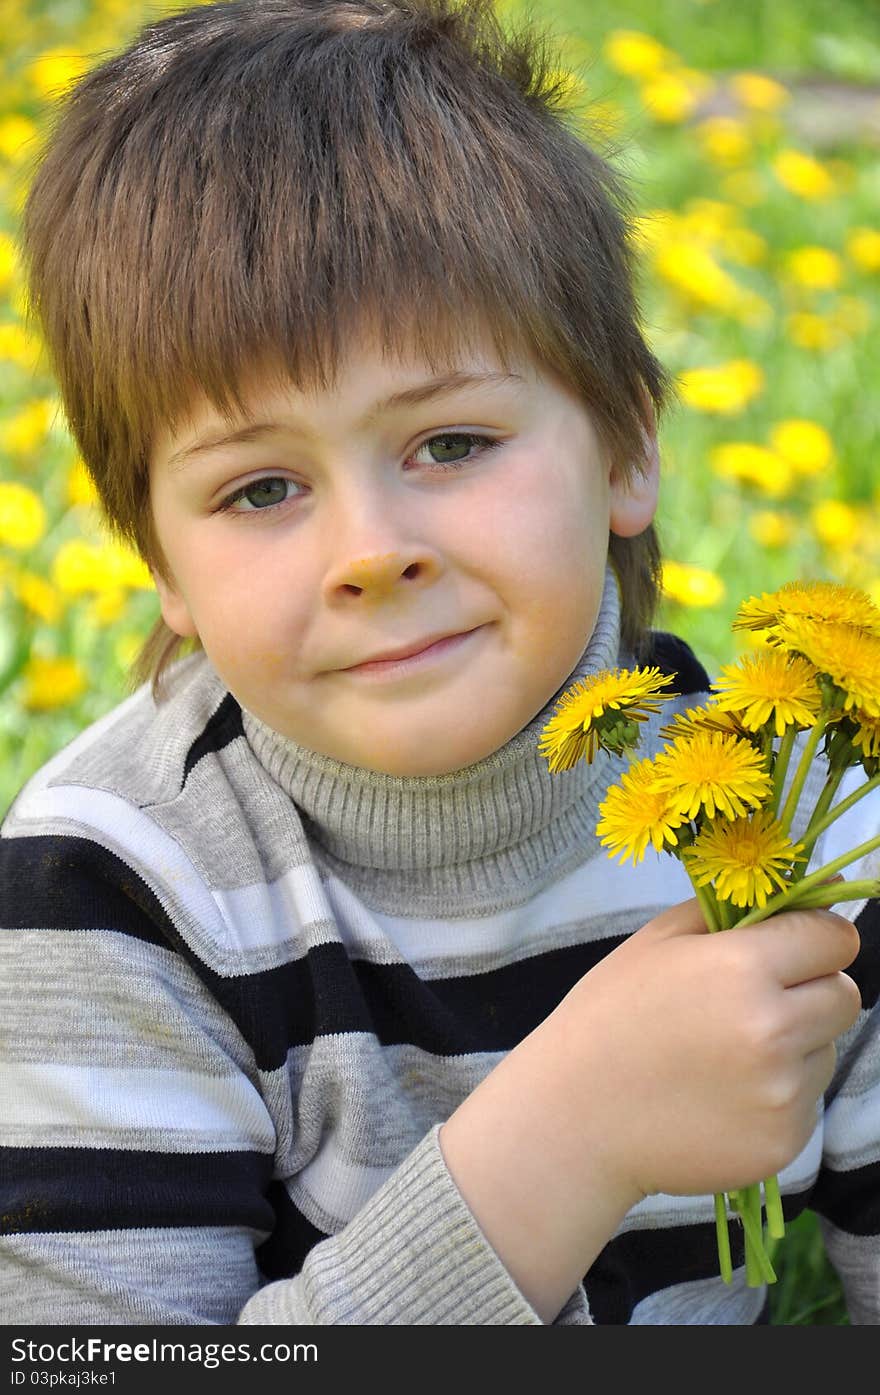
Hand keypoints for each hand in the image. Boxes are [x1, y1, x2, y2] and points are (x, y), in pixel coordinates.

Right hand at [547, 897, 861, 1201]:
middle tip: (758, 1002)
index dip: (816, 937)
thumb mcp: (658, 941)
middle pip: (844, 995)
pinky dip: (777, 1097)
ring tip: (724, 1056)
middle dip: (812, 990)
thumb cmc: (609, 1016)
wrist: (575, 1118)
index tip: (795, 946)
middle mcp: (773, 1030)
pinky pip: (806, 1103)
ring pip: (826, 1050)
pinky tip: (721, 1097)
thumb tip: (803, 889)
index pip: (835, 938)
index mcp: (742, 968)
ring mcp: (782, 1093)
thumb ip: (732, 909)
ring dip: (794, 1046)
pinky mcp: (783, 1142)